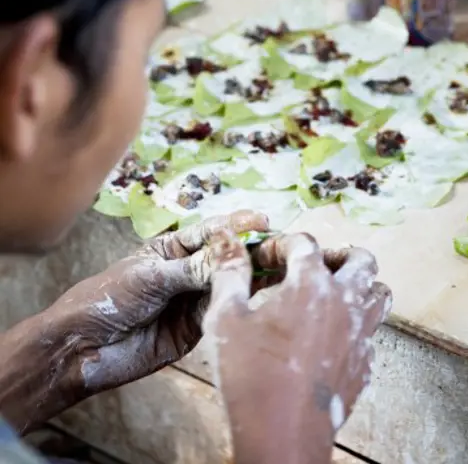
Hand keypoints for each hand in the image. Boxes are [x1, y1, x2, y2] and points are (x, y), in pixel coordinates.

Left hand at [48, 210, 269, 396]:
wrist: (83, 348)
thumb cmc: (109, 299)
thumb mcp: (151, 277)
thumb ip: (192, 269)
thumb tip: (232, 257)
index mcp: (173, 248)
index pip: (211, 232)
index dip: (237, 225)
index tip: (263, 221)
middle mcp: (189, 270)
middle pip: (226, 256)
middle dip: (252, 249)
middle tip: (282, 246)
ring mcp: (195, 299)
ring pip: (229, 282)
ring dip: (254, 274)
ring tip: (283, 266)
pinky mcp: (198, 327)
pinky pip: (223, 310)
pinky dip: (242, 301)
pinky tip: (263, 294)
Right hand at [203, 233, 390, 463]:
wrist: (283, 435)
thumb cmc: (251, 375)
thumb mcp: (227, 318)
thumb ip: (230, 274)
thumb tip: (228, 242)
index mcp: (311, 283)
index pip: (305, 244)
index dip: (282, 244)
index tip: (264, 259)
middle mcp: (344, 302)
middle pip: (361, 260)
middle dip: (338, 255)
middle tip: (315, 265)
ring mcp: (361, 334)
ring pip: (379, 295)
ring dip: (360, 286)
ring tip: (334, 293)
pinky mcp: (365, 365)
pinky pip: (372, 333)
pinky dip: (357, 325)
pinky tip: (332, 336)